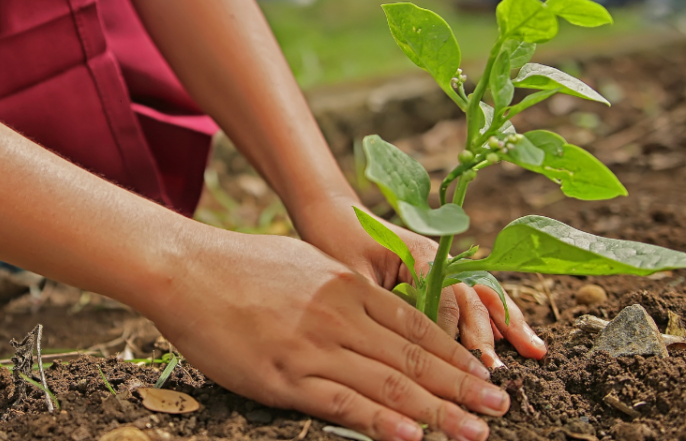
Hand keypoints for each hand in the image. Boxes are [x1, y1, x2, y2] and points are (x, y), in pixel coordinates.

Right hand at [149, 231, 508, 440]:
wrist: (185, 269)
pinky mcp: (284, 377)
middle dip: (462, 386)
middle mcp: (340, 316)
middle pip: (414, 359)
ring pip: (389, 385)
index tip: (484, 374)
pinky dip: (381, 423)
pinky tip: (412, 437)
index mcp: (348, 286)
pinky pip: (342, 404)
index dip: (456, 354)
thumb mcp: (305, 263)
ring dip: (438, 411)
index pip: (416, 327)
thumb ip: (343, 290)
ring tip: (475, 430)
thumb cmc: (240, 265)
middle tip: (500, 407)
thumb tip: (373, 308)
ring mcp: (314, 348)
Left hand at [290, 196, 546, 367]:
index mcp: (419, 254)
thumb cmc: (335, 242)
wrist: (333, 214)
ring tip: (535, 351)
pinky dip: (497, 316)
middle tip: (496, 370)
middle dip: (488, 334)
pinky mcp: (440, 273)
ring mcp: (444, 264)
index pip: (446, 297)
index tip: (457, 363)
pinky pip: (474, 295)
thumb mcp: (351, 274)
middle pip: (472, 296)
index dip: (452, 331)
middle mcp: (439, 258)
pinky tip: (515, 337)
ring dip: (508, 323)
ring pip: (483, 295)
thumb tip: (398, 344)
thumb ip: (379, 303)